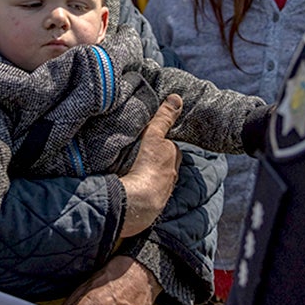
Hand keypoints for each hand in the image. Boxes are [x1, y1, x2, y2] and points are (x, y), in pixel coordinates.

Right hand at [119, 94, 182, 236]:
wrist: (139, 202)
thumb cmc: (149, 167)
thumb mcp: (155, 137)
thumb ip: (164, 119)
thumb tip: (176, 98)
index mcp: (173, 161)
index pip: (170, 147)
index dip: (162, 142)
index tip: (151, 139)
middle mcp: (171, 178)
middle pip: (164, 165)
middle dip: (155, 160)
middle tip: (140, 153)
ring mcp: (160, 194)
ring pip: (155, 180)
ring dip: (146, 175)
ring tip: (131, 170)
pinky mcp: (148, 206)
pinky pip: (144, 193)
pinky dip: (139, 189)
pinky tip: (128, 187)